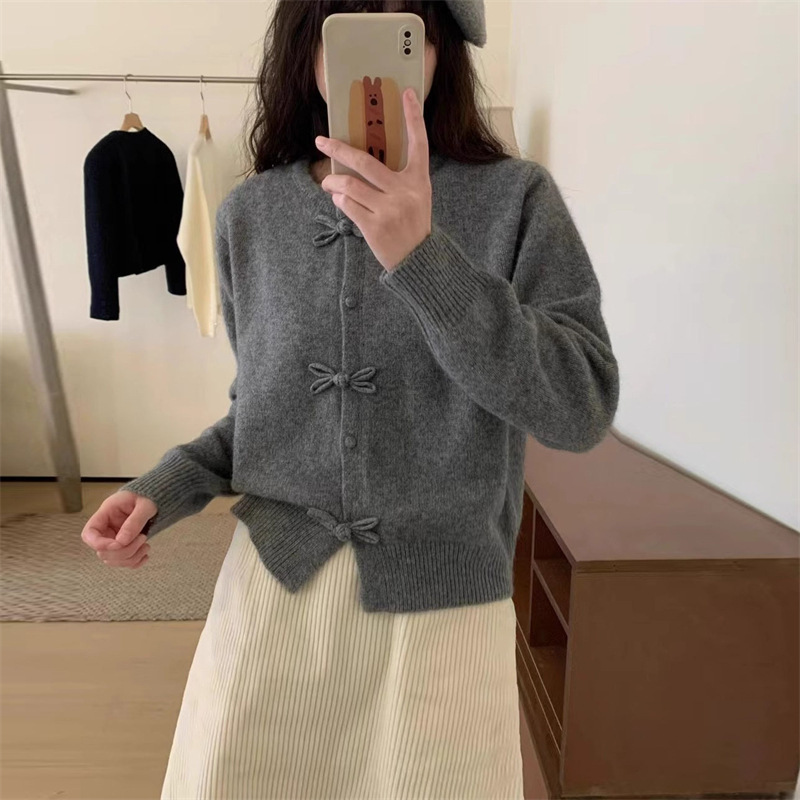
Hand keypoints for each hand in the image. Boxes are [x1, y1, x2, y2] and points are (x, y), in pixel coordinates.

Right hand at [81, 490, 155, 567]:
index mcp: (106, 514)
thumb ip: (134, 521)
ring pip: (112, 560)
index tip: (119, 544)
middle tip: (143, 538)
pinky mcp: (123, 547)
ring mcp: (113, 540)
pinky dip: (135, 562)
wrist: (153, 499)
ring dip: (131, 558)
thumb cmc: (146, 497)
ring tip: (146, 545)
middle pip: (102, 552)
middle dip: (124, 551)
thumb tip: (122, 541)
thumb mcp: (145, 505)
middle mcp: (106, 529)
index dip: (99, 544)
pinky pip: (124, 562)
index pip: (89, 533)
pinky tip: (145, 554)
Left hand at [316, 87, 431, 272]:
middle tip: (321, 142)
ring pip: (349, 186)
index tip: (407, 93)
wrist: (418, 260)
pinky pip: (347, 206)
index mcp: (419, 180)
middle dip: (338, 150)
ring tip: (327, 184)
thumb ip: (398, 179)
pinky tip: (340, 201)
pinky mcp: (374, 227)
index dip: (414, 117)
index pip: (419, 143)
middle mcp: (405, 192)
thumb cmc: (413, 224)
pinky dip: (339, 201)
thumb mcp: (416, 197)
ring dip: (332, 183)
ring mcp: (389, 210)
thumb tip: (360, 162)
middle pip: (364, 162)